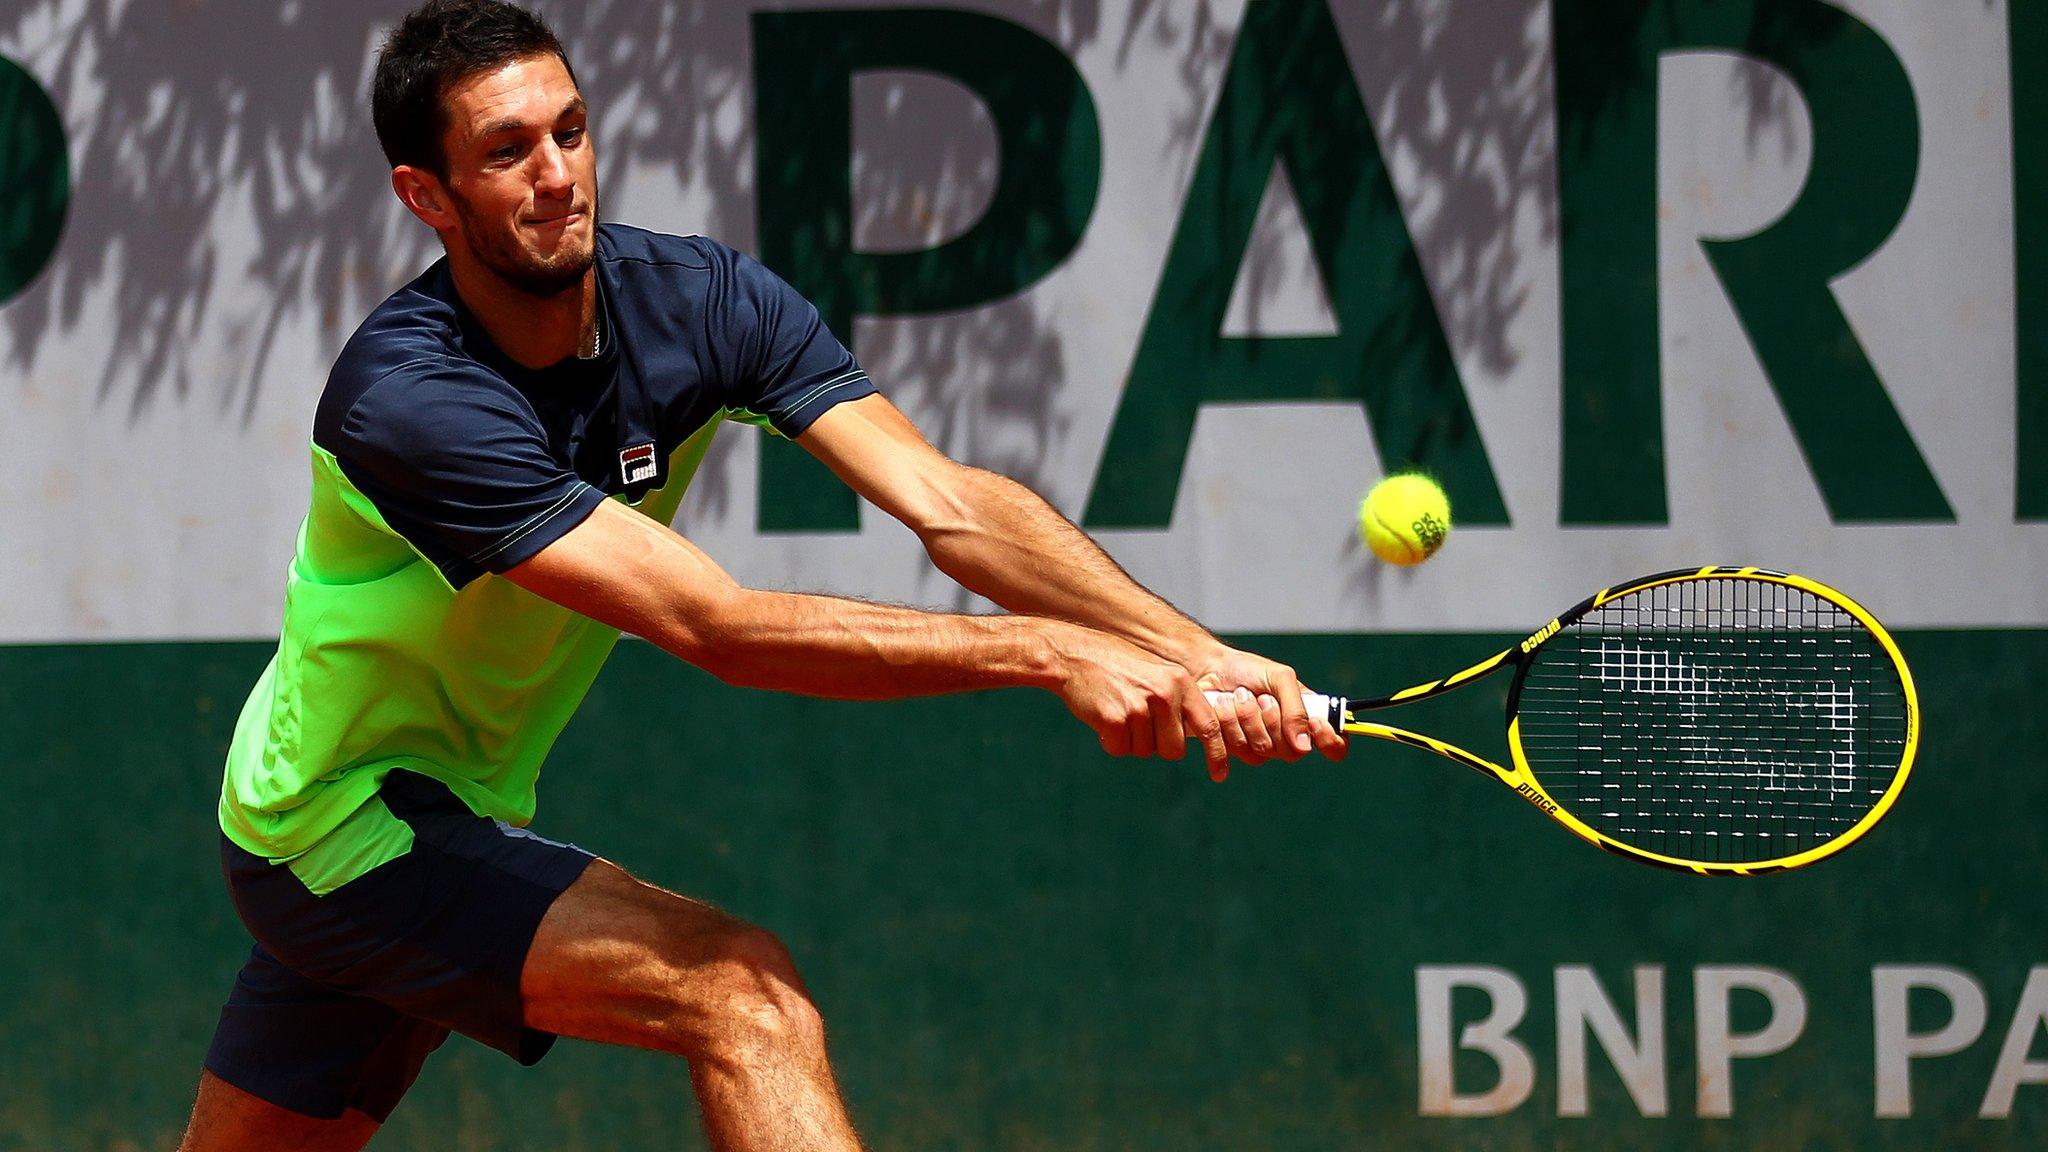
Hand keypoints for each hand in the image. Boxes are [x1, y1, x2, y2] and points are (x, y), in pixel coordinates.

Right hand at [1049, 624, 1227, 779]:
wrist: (1074, 655)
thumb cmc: (1117, 667)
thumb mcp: (1158, 674)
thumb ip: (1179, 701)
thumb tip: (1201, 737)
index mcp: (1180, 682)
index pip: (1208, 725)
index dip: (1217, 754)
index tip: (1220, 775)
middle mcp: (1165, 694)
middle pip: (1173, 750)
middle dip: (1156, 746)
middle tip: (1137, 724)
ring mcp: (1140, 707)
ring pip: (1143, 751)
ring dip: (1129, 741)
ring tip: (1117, 711)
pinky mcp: (1114, 719)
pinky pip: (1119, 749)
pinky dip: (1110, 741)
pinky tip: (1102, 717)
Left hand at [1189, 647, 1349, 776]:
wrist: (1210, 669)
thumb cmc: (1249, 671)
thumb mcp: (1280, 678)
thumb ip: (1296, 708)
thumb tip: (1305, 746)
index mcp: (1307, 718)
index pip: (1334, 745)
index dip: (1331, 742)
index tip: (1315, 724)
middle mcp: (1288, 737)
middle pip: (1294, 753)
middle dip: (1274, 721)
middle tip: (1262, 698)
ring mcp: (1262, 746)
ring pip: (1264, 751)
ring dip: (1249, 719)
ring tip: (1239, 696)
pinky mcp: (1237, 749)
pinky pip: (1239, 750)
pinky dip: (1230, 724)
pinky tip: (1224, 706)